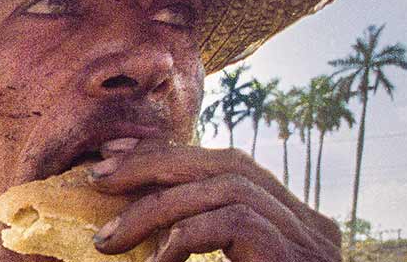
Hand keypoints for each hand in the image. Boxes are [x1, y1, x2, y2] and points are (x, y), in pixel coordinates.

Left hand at [87, 138, 340, 261]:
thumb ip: (177, 248)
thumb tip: (112, 231)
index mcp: (287, 225)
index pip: (225, 166)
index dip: (167, 155)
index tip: (113, 157)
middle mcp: (307, 226)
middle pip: (227, 165)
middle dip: (155, 165)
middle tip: (98, 180)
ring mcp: (309, 241)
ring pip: (227, 187)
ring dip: (156, 206)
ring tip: (109, 239)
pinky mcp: (296, 259)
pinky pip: (234, 223)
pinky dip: (184, 236)